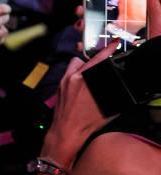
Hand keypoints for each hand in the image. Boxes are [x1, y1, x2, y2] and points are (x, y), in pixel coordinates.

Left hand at [41, 40, 119, 169]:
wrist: (66, 131)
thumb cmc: (86, 123)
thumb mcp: (106, 108)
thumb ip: (111, 92)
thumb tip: (116, 84)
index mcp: (85, 81)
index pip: (98, 60)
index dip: (107, 50)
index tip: (113, 43)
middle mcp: (72, 78)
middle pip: (84, 60)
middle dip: (95, 61)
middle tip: (102, 65)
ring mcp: (63, 81)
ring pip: (74, 64)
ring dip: (83, 67)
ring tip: (90, 76)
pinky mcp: (59, 85)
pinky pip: (68, 72)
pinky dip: (76, 74)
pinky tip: (81, 85)